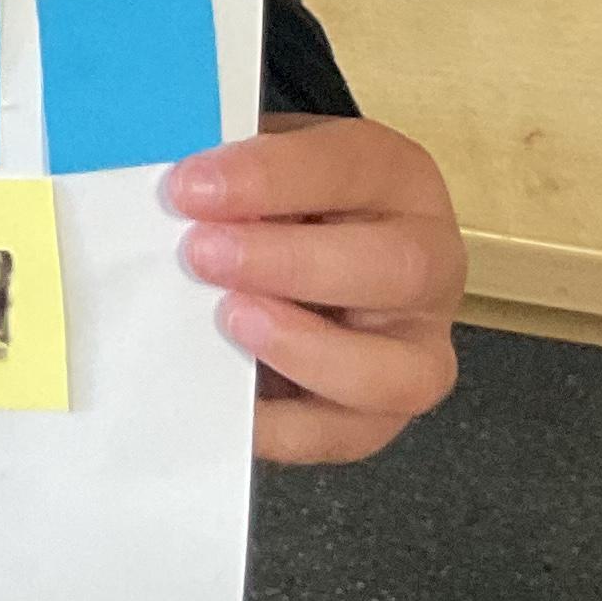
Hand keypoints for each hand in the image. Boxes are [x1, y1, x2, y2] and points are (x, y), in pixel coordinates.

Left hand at [169, 117, 462, 465]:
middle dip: (292, 263)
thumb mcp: (260, 166)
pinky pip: (347, 434)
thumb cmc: (279, 202)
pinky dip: (284, 427)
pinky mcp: (382, 412)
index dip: (269, 177)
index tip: (190, 188)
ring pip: (401, 369)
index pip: (349, 168)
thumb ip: (230, 176)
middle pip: (396, 268)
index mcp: (397, 179)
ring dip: (306, 349)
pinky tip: (228, 403)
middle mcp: (428, 262)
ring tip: (230, 322)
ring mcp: (416, 345)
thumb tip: (173, 191)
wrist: (302, 250)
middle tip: (202, 255)